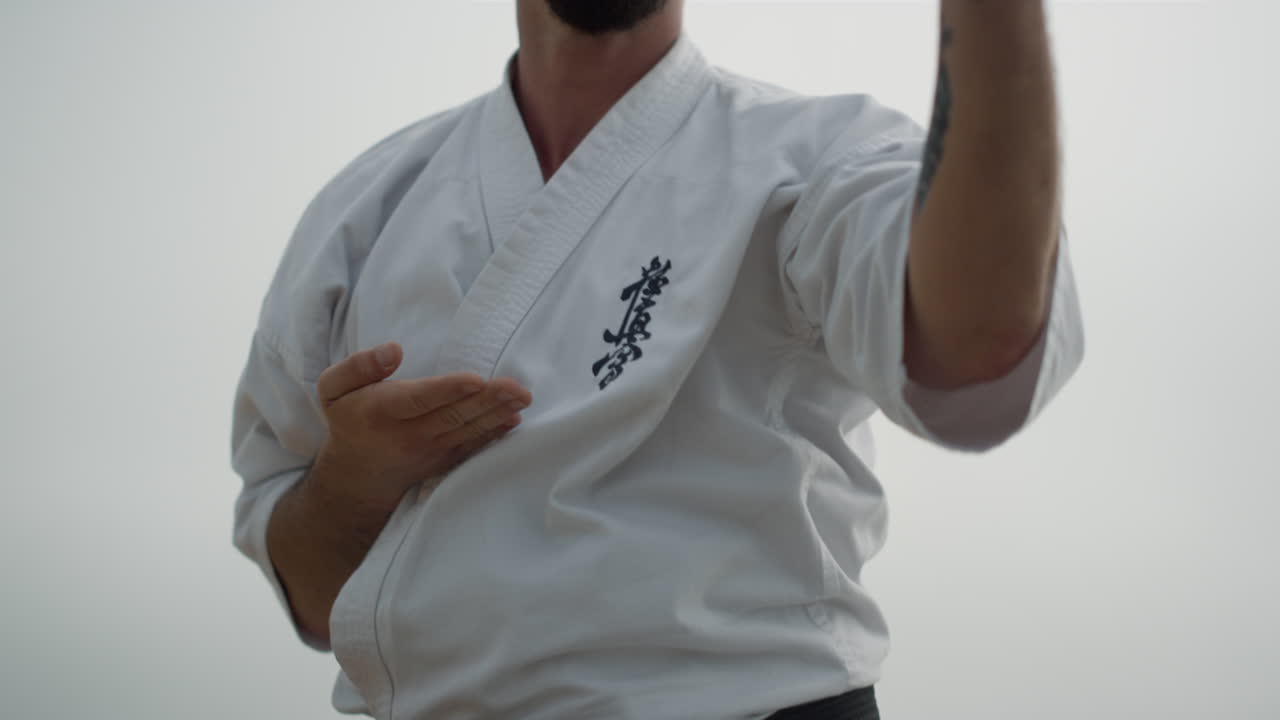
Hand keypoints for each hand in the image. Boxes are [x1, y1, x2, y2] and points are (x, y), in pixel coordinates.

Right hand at [311, 341, 530, 510]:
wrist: (358, 476)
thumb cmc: (349, 419)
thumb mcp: (334, 389)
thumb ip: (358, 366)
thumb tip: (393, 349)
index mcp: (382, 411)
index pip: (419, 400)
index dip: (448, 390)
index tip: (476, 379)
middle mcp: (409, 434)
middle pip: (453, 415)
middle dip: (487, 401)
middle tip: (517, 387)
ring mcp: (431, 450)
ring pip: (467, 430)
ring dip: (497, 414)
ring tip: (522, 397)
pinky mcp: (445, 460)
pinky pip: (472, 447)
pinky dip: (494, 435)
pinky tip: (514, 420)